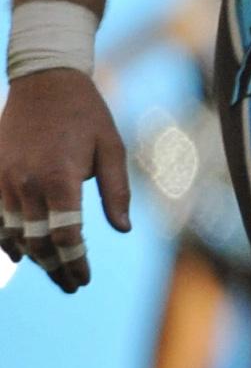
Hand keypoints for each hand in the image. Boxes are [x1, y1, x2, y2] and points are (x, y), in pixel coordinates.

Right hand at [0, 68, 129, 290]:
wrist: (44, 81)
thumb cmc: (87, 114)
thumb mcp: (112, 149)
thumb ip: (116, 191)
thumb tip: (122, 229)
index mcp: (60, 178)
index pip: (65, 235)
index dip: (74, 262)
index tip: (83, 280)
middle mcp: (26, 183)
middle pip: (36, 242)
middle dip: (55, 268)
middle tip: (71, 285)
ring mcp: (3, 178)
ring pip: (10, 233)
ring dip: (31, 257)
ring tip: (52, 271)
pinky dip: (3, 237)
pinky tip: (18, 252)